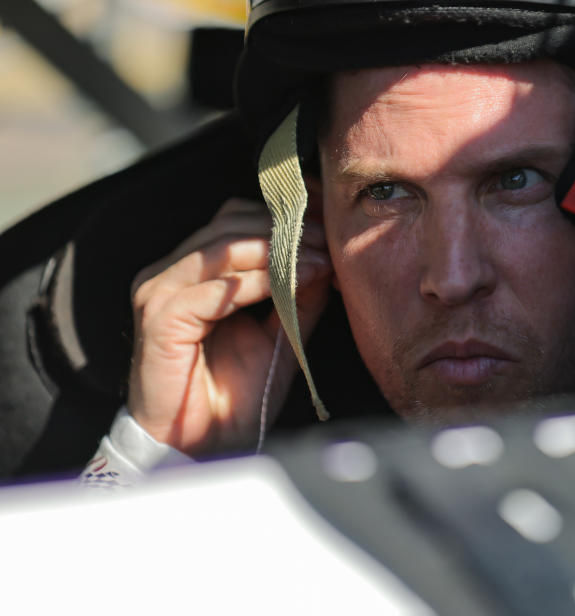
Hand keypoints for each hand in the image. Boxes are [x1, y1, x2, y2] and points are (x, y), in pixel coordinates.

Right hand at [127, 198, 330, 455]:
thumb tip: (327, 258)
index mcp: (194, 270)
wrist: (201, 445)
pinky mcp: (160, 318)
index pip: (237, 219)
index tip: (329, 218)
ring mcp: (160, 291)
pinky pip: (215, 289)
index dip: (284, 214)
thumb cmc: (235, 393)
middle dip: (286, 228)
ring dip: (277, 249)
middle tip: (329, 239)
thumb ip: (300, 295)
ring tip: (319, 259)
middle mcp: (172, 273)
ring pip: (223, 247)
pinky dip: (260, 281)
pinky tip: (294, 282)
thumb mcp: (281, 333)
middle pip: (231, 224)